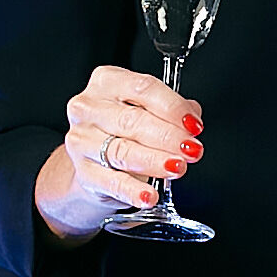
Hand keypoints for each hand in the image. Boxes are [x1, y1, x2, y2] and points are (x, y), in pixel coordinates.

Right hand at [36, 64, 204, 241]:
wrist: (93, 160)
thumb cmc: (122, 130)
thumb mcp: (146, 110)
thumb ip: (170, 109)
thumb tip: (192, 114)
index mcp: (107, 81)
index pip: (143, 89)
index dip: (173, 108)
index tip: (194, 125)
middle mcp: (89, 107)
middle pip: (133, 121)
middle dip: (168, 137)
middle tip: (191, 150)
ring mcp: (82, 140)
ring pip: (122, 151)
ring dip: (155, 161)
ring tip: (177, 167)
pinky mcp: (83, 172)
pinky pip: (112, 182)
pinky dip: (134, 191)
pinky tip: (150, 195)